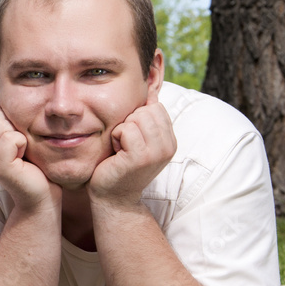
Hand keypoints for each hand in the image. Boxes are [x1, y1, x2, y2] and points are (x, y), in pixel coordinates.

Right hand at [0, 105, 59, 210]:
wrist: (42, 194)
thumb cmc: (35, 165)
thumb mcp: (19, 138)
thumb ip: (8, 121)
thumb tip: (7, 94)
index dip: (8, 118)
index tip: (18, 139)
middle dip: (13, 125)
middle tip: (22, 147)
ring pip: (1, 124)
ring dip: (19, 134)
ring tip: (23, 152)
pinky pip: (11, 138)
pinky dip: (23, 143)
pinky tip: (24, 158)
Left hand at [87, 89, 176, 206]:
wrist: (113, 197)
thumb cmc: (120, 165)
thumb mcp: (139, 139)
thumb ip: (146, 118)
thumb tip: (150, 88)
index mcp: (170, 141)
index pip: (156, 107)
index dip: (137, 117)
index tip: (132, 139)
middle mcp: (168, 146)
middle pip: (146, 109)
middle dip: (129, 122)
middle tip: (124, 144)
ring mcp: (156, 153)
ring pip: (137, 117)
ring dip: (122, 130)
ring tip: (121, 148)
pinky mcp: (140, 157)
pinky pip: (126, 129)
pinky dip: (116, 137)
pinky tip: (116, 153)